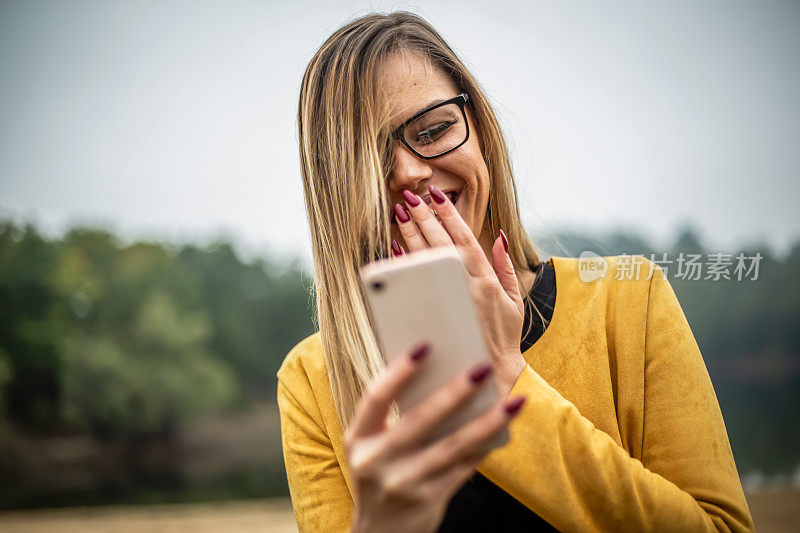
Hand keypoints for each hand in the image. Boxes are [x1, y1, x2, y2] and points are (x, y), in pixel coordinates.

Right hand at [345, 342, 525, 532]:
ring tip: (512, 401)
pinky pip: (464, 467)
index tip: (425, 346)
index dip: (399, 371)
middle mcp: (375, 462)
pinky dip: (485, 445)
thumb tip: (445, 377)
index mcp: (357, 439)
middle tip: (482, 366)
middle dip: (454, 392)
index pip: (375, 398)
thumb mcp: (373, 449)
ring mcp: (403, 483)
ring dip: (486, 421)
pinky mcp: (428, 500)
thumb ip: (396, 419)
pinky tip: (503, 427)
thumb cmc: (381, 477)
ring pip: (452, 446)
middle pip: (420, 419)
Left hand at [392, 186, 527, 398]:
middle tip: (409, 197)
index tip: (436, 194)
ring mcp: (450, 302)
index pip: (465, 239)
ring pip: (427, 263)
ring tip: (399, 214)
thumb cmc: (504, 337)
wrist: (494, 375)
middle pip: (441, 246)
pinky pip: (415, 287)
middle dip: (424, 219)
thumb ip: (506, 267)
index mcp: (487, 281)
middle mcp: (469, 288)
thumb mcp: (515, 301)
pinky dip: (404, 267)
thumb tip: (499, 236)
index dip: (449, 215)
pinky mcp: (436, 318)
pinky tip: (394, 250)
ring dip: (411, 236)